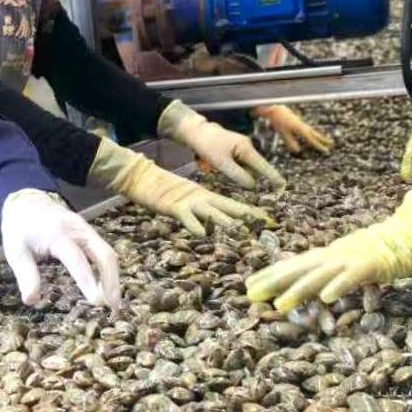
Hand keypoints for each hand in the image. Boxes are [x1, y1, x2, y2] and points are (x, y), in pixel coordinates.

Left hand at [0, 189, 120, 309]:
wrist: (27, 203)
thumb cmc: (21, 230)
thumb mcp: (16, 251)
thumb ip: (26, 275)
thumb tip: (31, 300)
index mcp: (58, 233)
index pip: (77, 259)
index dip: (88, 280)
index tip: (97, 302)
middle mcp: (78, 230)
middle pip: (104, 254)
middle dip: (111, 281)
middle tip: (112, 308)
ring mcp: (87, 231)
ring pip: (108, 254)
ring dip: (113, 279)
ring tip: (114, 305)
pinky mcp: (90, 234)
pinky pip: (105, 253)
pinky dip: (109, 272)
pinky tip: (108, 290)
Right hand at [89, 140, 272, 234]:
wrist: (143, 177)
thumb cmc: (163, 190)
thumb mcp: (185, 202)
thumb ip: (199, 212)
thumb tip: (211, 227)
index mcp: (206, 197)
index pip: (233, 205)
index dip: (251, 212)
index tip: (269, 220)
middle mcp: (202, 198)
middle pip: (228, 207)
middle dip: (247, 216)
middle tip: (265, 224)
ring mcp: (188, 201)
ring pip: (211, 212)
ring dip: (225, 221)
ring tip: (239, 229)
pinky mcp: (174, 206)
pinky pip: (186, 217)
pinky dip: (195, 225)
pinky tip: (202, 234)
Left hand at [160, 102, 286, 189]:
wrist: (194, 131)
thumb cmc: (207, 146)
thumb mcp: (221, 163)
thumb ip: (238, 175)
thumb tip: (253, 185)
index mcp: (246, 148)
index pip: (263, 166)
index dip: (273, 177)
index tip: (282, 186)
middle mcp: (247, 147)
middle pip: (254, 169)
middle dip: (248, 177)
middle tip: (232, 176)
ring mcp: (241, 148)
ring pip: (246, 167)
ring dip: (238, 173)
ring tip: (219, 166)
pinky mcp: (234, 150)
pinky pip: (238, 164)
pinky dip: (233, 169)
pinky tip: (219, 164)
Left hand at [245, 172, 411, 311]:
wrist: (408, 233)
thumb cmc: (377, 251)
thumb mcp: (346, 262)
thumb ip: (329, 272)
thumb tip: (310, 286)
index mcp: (326, 256)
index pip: (292, 265)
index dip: (270, 275)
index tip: (248, 286)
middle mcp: (332, 256)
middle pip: (298, 269)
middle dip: (273, 282)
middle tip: (249, 295)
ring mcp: (349, 260)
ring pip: (318, 276)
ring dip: (298, 291)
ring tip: (279, 306)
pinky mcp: (368, 266)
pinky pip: (350, 278)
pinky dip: (337, 287)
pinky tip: (325, 298)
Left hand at [257, 104, 332, 154]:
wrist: (275, 108)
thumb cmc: (278, 121)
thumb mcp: (283, 133)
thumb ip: (290, 142)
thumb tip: (297, 151)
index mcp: (300, 129)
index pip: (312, 139)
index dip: (319, 146)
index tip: (326, 151)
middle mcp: (302, 126)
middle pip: (315, 134)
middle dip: (323, 139)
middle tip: (332, 144)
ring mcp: (301, 123)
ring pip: (312, 130)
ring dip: (319, 135)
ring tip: (325, 140)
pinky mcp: (298, 121)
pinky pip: (308, 128)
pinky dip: (312, 132)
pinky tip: (312, 134)